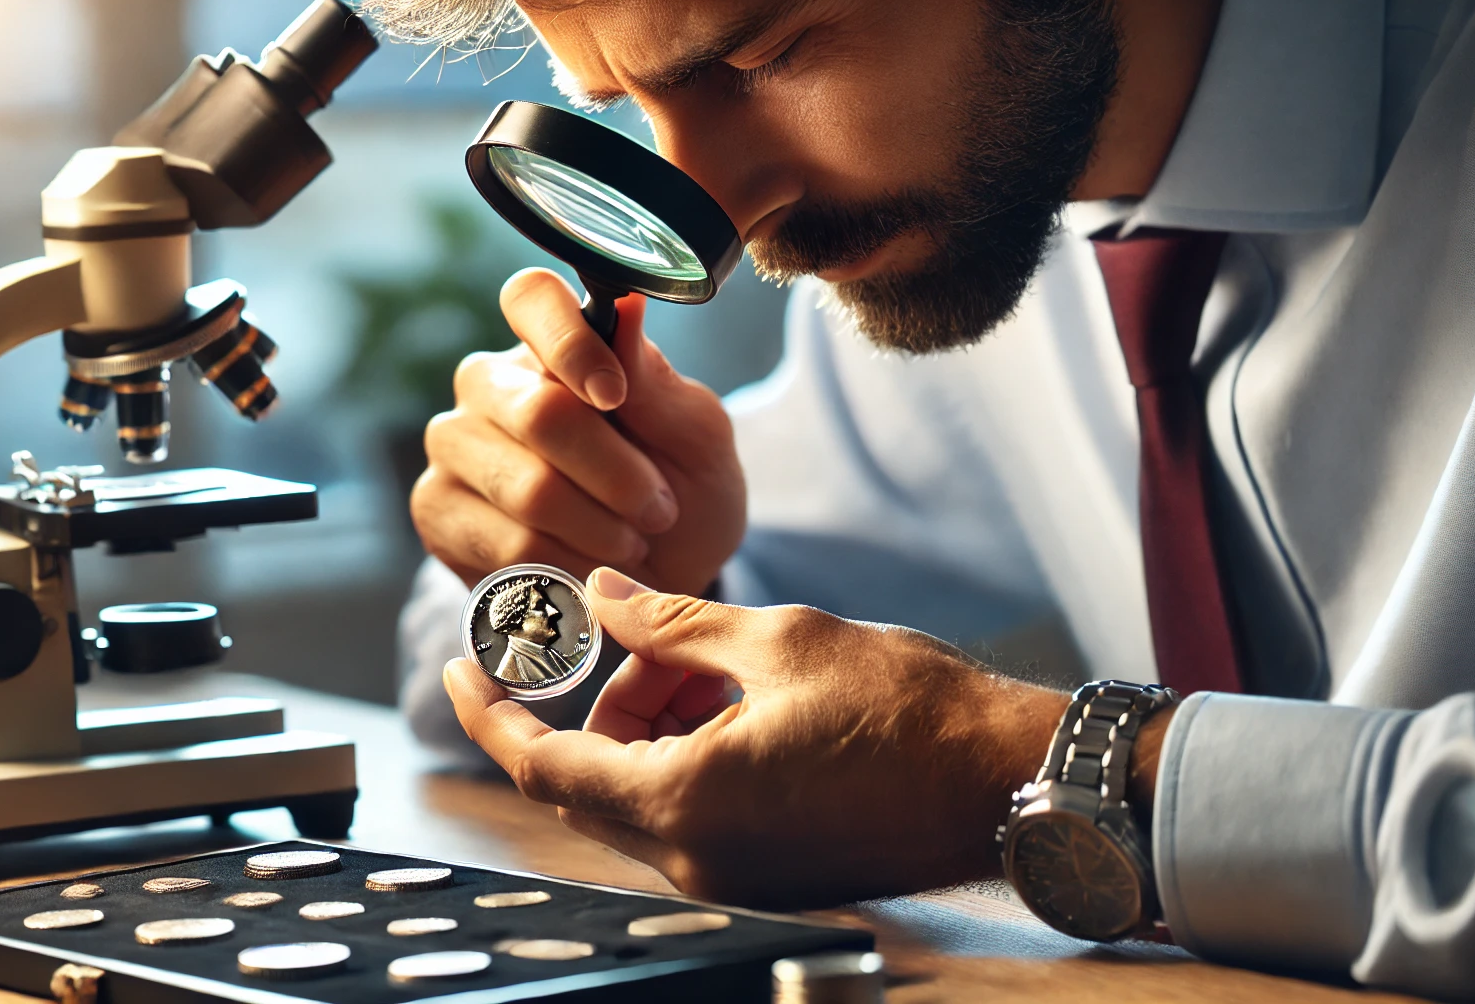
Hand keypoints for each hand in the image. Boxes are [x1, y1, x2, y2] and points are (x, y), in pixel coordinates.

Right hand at [412, 269, 745, 595]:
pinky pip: (508, 545)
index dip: (571, 343)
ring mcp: (454, 445)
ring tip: (630, 542)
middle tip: (659, 508)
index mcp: (552, 345)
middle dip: (618, 474)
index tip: (616, 395)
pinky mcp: (438, 511)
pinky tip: (587, 569)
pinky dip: (569, 568)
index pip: (532, 298)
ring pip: (528, 490)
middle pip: (539, 413)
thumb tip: (626, 307)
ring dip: (601, 529)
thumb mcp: (695, 438)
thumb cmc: (680, 491)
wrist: (655, 579)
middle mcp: (489, 383)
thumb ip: (657, 383)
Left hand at [444, 568, 1069, 908]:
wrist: (1009, 779)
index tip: (465, 665)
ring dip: (646, 727)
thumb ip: (668, 622)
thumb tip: (601, 597)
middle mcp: (696, 858)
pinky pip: (687, 816)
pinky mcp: (768, 876)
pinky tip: (731, 704)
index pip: (542, 763)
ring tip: (705, 660)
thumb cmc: (907, 707)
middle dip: (594, 704)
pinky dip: (683, 758)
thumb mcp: (774, 640)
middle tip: (630, 637)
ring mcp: (733, 878)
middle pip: (586, 781)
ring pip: (637, 797)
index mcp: (683, 802)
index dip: (491, 711)